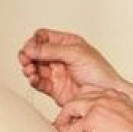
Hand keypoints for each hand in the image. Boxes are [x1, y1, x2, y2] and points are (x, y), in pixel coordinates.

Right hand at [18, 28, 132, 107]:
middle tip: (26, 59)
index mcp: (67, 44)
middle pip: (35, 52)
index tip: (31, 48)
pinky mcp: (54, 88)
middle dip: (28, 55)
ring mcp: (56, 73)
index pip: (43, 37)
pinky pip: (38, 83)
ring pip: (34, 67)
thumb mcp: (76, 54)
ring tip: (30, 70)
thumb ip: (51, 50)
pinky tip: (34, 78)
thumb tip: (31, 47)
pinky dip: (33, 80)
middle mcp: (60, 57)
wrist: (106, 94)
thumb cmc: (100, 73)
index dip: (35, 41)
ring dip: (28, 67)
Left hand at [54, 87, 132, 131]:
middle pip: (78, 97)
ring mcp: (99, 106)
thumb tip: (99, 131)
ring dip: (64, 121)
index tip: (79, 117)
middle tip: (68, 126)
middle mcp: (108, 96)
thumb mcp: (126, 123)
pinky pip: (71, 127)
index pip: (91, 93)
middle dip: (70, 112)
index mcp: (117, 96)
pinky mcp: (92, 120)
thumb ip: (111, 121)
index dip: (82, 106)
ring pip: (71, 107)